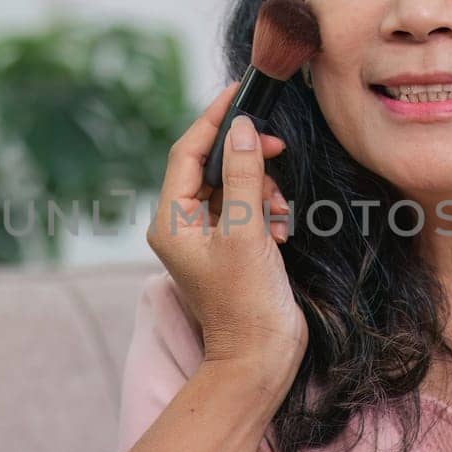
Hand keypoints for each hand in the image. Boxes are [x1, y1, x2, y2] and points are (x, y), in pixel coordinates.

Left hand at [146, 83, 305, 391]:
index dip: (212, 119)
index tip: (240, 91)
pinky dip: (267, 211)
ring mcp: (206, 239)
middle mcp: (181, 226)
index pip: (186, 152)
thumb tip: (241, 127)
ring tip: (280, 212)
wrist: (261, 359)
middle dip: (246, 159)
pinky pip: (246, 210)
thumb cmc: (247, 303)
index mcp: (171, 220)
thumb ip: (243, 175)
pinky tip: (281, 230)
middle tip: (278, 151)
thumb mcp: (247, 231)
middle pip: (211, 166)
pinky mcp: (230, 250)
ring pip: (233, 187)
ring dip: (262, 189)